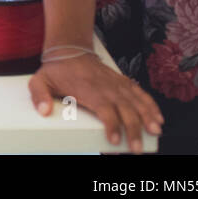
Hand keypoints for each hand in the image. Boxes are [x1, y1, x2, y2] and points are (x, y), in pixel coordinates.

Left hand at [29, 53, 163, 152]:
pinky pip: (140, 93)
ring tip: (155, 132)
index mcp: (87, 89)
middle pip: (124, 109)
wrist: (70, 49)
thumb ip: (39, 95)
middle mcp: (106, 87)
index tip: (115, 140)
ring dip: (147, 118)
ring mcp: (116, 84)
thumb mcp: (40, 80)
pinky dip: (151, 105)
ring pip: (136, 102)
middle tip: (137, 149)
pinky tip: (158, 118)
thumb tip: (44, 111)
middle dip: (133, 129)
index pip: (104, 109)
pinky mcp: (123, 82)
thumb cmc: (56, 70)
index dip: (112, 124)